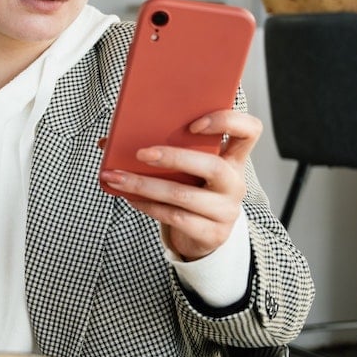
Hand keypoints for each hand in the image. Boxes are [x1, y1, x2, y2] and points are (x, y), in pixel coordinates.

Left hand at [99, 110, 261, 260]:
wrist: (201, 235)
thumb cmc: (188, 190)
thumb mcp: (183, 169)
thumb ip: (160, 147)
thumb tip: (107, 142)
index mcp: (232, 158)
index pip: (249, 130)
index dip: (227, 122)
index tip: (194, 124)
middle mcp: (235, 183)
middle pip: (213, 166)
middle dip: (174, 158)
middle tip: (141, 153)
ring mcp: (226, 210)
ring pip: (184, 196)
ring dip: (144, 185)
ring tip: (115, 177)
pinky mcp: (212, 233)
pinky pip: (175, 217)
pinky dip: (147, 205)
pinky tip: (128, 197)